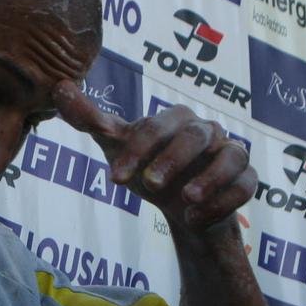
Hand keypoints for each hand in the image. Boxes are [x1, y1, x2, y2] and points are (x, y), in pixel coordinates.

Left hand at [53, 80, 254, 230]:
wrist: (182, 210)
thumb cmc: (149, 170)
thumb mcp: (118, 148)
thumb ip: (90, 120)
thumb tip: (59, 88)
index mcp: (176, 120)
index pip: (157, 126)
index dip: (136, 150)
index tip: (115, 179)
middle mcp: (207, 132)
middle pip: (196, 135)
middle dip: (173, 159)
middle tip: (150, 185)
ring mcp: (231, 154)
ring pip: (232, 155)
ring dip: (209, 178)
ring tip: (185, 200)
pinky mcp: (246, 180)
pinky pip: (246, 185)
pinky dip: (224, 201)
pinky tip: (197, 217)